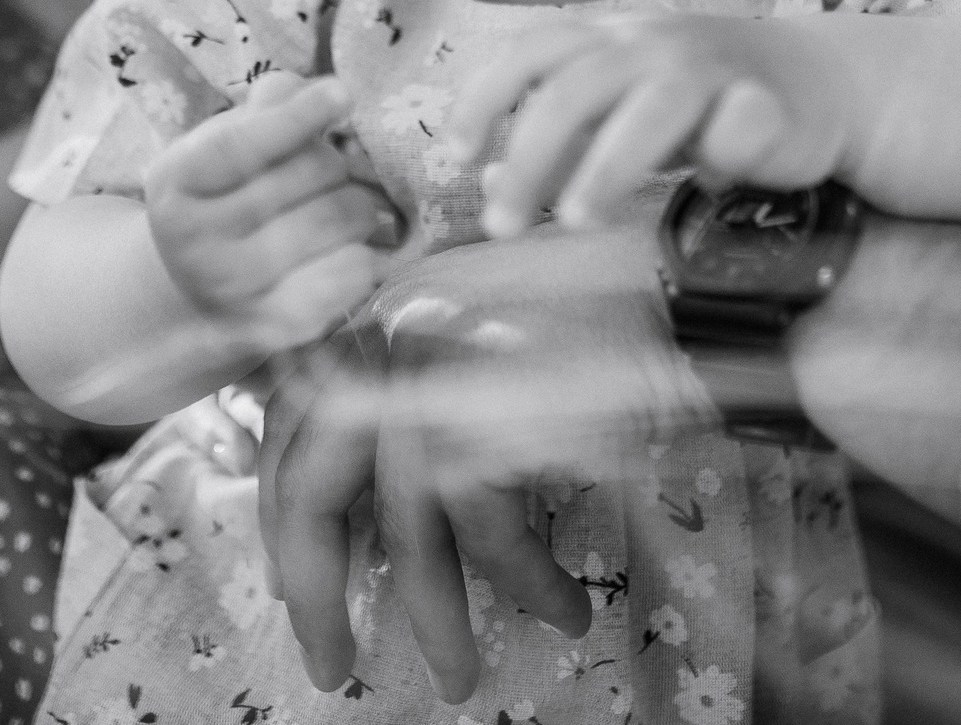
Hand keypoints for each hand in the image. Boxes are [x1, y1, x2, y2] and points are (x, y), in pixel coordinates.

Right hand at [144, 71, 393, 354]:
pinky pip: (356, 270)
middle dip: (332, 157)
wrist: (196, 287)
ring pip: (345, 215)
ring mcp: (239, 291)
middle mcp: (197, 245)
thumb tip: (319, 92)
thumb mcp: (223, 140)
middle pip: (311, 173)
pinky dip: (362, 247)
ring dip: (356, 200)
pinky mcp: (283, 326)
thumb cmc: (221, 194)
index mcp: (176, 184)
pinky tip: (340, 245)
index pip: (241, 145)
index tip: (342, 93)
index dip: (297, 117)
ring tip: (334, 204)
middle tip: (324, 165)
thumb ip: (268, 106)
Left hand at [261, 232, 705, 700]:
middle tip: (326, 658)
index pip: (291, 418)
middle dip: (314, 586)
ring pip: (403, 523)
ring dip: (433, 616)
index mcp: (377, 308)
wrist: (677, 282)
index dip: (282, 508)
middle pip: (313, 479)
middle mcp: (393, 334)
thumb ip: (408, 388)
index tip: (291, 578)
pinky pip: (493, 532)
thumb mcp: (475, 327)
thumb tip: (361, 499)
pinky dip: (526, 584)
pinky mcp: (501, 417)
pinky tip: (558, 609)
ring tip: (455, 678)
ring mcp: (444, 374)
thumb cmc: (592, 307)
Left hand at [459, 16, 851, 237]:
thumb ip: (559, 137)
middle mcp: (653, 45)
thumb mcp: (619, 109)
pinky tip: (712, 184)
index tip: (452, 157)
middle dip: (529, 158)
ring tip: (575, 221)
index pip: (529, 53)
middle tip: (501, 226)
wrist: (816, 82)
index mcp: (609, 40)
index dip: (484, 99)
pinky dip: (725, 152)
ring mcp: (714, 71)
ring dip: (607, 165)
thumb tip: (485, 181)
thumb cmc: (700, 103)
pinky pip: (742, 124)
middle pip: (575, 89)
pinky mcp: (770, 104)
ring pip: (651, 108)